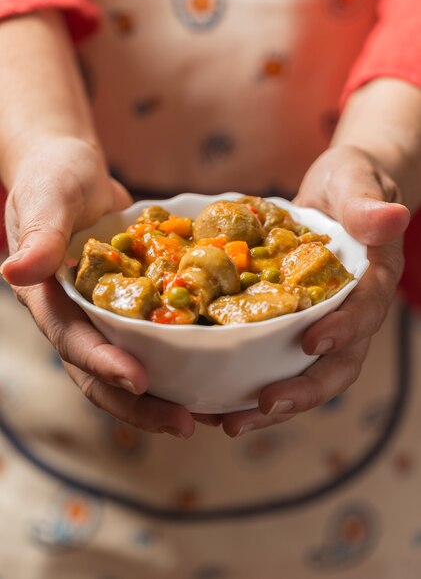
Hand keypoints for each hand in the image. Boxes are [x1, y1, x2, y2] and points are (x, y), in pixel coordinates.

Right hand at [1, 137, 195, 437]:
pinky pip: (156, 338)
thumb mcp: (47, 199)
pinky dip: (182, 359)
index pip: (73, 341)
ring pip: (134, 365)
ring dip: (166, 394)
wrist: (74, 171)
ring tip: (209, 414)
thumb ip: (38, 234)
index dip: (102, 364)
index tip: (136, 380)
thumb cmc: (54, 179)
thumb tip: (15, 271)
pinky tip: (217, 373)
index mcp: (48, 301)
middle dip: (140, 403)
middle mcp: (76, 318)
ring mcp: (105, 315)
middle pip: (104, 373)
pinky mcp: (133, 305)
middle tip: (184, 423)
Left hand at [220, 145, 409, 436]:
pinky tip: (210, 394)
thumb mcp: (358, 181)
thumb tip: (392, 217)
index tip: (313, 342)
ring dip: (269, 402)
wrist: (337, 189)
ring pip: (302, 372)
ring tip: (226, 421)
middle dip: (303, 390)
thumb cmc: (351, 181)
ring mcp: (319, 321)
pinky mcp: (289, 322)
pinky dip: (246, 378)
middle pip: (335, 364)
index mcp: (371, 282)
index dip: (344, 331)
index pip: (365, 312)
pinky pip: (273, 356)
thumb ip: (368, 203)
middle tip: (263, 408)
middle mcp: (348, 312)